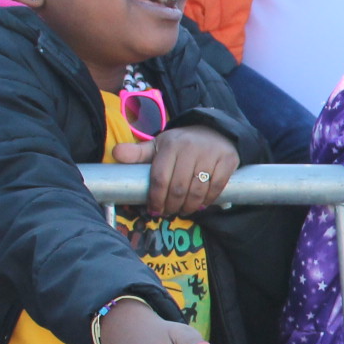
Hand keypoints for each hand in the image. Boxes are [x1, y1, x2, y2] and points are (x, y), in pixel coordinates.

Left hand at [112, 124, 238, 217]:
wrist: (215, 130)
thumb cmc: (182, 144)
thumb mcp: (159, 145)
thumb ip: (138, 153)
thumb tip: (115, 154)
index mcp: (170, 145)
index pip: (160, 178)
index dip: (156, 198)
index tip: (154, 210)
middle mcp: (190, 148)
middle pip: (178, 188)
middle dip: (172, 206)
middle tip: (169, 213)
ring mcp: (210, 154)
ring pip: (197, 190)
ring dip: (189, 207)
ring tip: (183, 211)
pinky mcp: (228, 160)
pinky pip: (217, 187)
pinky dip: (208, 200)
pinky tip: (200, 205)